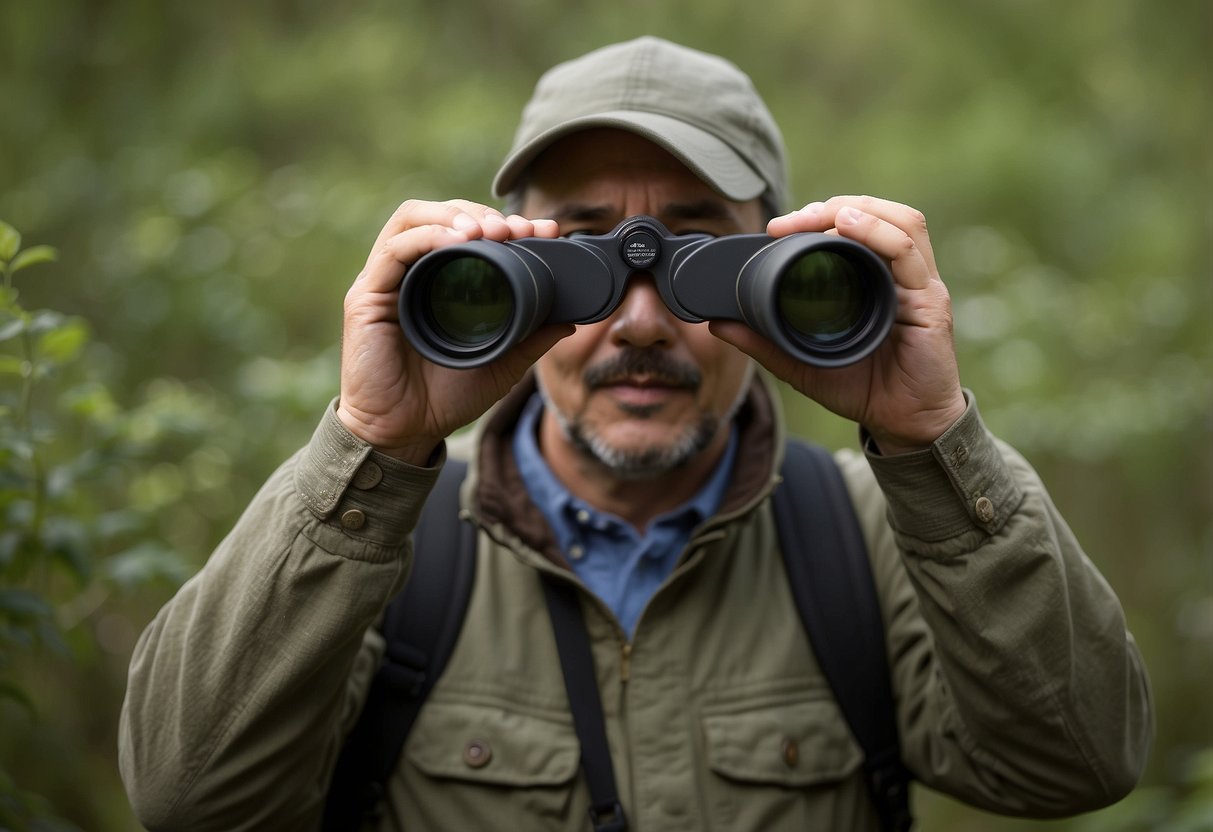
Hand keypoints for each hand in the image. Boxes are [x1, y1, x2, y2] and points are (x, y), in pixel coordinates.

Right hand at [337, 200, 572, 464]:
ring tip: (487, 230)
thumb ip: (531, 339)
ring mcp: (387, 280)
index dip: (503, 221)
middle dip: (481, 213)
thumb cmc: (444, 398)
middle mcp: (412, 273)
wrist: (404, 433)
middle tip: (515, 228)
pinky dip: (427, 237)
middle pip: (441, 214)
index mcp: (440, 281)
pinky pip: (394, 250)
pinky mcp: (366, 296)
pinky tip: (456, 241)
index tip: (541, 230)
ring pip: (413, 218)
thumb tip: (570, 318)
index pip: (469, 231)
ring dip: (454, 216)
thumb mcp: (502, 364)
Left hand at [709, 195, 966, 453]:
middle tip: (793, 220)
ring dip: (860, 211)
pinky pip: (909, 256)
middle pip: (878, 213)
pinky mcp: (931, 303)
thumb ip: (764, 342)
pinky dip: (880, 234)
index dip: (818, 215)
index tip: (777, 228)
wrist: (904, 425)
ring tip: (824, 215)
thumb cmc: (863, 389)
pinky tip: (852, 228)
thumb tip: (718, 324)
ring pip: (901, 222)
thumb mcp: (802, 363)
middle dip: (834, 206)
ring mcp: (919, 285)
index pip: (853, 226)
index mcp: (873, 279)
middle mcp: (899, 274)